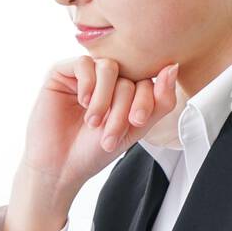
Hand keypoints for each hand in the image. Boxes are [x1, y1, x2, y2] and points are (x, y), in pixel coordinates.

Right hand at [4, 57, 178, 230]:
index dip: (144, 100)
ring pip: (108, 67)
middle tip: (108, 134)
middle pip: (127, 76)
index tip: (135, 123)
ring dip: (104, 98)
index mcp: (125, 90)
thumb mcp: (135, 129)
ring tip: (93, 122)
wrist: (59, 167)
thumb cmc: (93, 150)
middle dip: (121, 107)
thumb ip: (159, 101)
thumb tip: (172, 67)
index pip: (146, 80)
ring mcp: (84, 74)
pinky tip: (82, 103)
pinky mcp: (62, 72)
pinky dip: (87, 84)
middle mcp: (106, 79)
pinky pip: (83, 63)